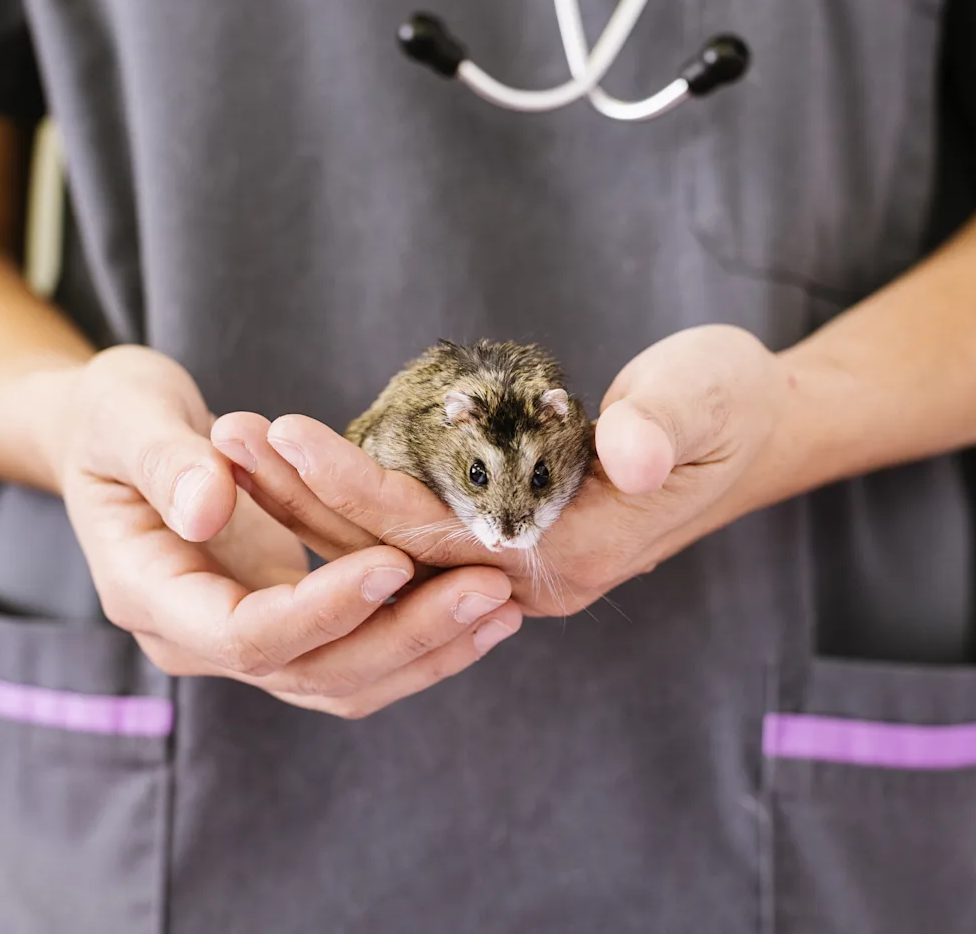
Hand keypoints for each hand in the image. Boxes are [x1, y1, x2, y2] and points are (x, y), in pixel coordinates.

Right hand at [45, 345, 522, 717]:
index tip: (397, 559)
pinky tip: (480, 609)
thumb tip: (209, 504)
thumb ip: (166, 461)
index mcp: (150, 594)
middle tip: (488, 589)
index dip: (325, 606)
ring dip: (427, 650)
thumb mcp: (124, 415)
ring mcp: (240, 641)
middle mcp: (196, 637)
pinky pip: (355, 656)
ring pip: (343, 681)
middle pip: (312, 672)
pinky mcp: (282, 626)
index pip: (249, 633)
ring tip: (501, 606)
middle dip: (404, 634)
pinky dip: (417, 641)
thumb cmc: (110, 416)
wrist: (108, 438)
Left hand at [212, 326, 789, 616]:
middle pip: (393, 550)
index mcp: (571, 555)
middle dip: (305, 496)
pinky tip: (288, 465)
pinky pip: (408, 530)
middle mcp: (529, 577)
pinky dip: (346, 496)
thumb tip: (637, 450)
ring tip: (234, 441)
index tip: (286, 434)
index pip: (440, 535)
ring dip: (309, 499)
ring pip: (389, 545)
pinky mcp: (501, 538)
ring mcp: (512, 564)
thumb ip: (670, 424)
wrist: (751, 432)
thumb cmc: (730, 406)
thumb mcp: (710, 398)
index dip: (360, 488)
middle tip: (224, 435)